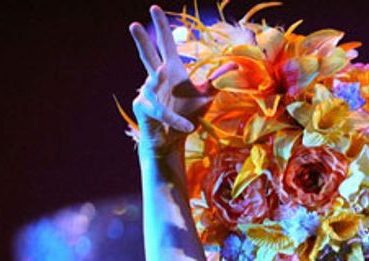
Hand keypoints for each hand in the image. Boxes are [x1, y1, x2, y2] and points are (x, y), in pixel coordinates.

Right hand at [129, 6, 225, 152]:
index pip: (166, 44)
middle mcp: (157, 78)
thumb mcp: (206, 95)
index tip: (155, 8)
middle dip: (142, 41)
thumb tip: (235, 65)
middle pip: (148, 55)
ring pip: (156, 86)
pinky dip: (176, 120)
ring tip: (166, 78)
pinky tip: (187, 126)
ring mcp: (148, 91)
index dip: (162, 27)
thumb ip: (217, 79)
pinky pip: (162, 112)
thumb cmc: (187, 114)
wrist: (174, 138)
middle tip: (133, 24)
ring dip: (161, 85)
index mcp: (172, 70)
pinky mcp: (144, 107)